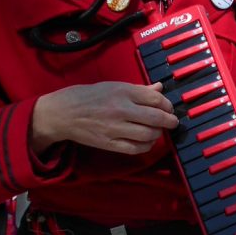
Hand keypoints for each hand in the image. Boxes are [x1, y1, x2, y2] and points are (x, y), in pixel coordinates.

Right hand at [31, 81, 178, 155]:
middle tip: (172, 122)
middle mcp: (120, 109)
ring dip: (158, 134)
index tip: (169, 108)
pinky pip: (135, 148)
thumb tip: (160, 88)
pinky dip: (146, 146)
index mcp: (122, 92)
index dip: (167, 105)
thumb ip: (138, 89)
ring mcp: (115, 128)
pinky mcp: (109, 143)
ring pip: (148, 134)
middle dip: (169, 121)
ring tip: (158, 131)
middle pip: (156, 117)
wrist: (63, 113)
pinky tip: (147, 142)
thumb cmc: (89, 96)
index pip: (155, 99)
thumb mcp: (114, 86)